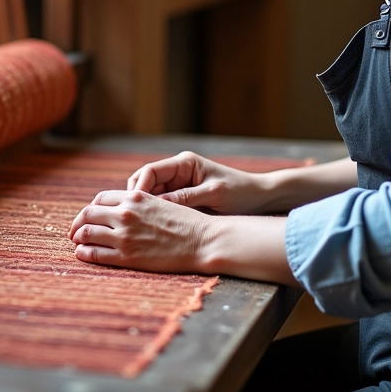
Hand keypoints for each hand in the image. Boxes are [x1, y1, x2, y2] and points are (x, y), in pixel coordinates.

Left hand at [68, 189, 211, 271]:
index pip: (100, 199)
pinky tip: (82, 253)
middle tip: (74, 231)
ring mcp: (125, 235)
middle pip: (88, 214)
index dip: (91, 208)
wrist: (203, 241)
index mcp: (135, 197)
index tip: (89, 217)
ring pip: (86, 233)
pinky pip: (95, 254)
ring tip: (77, 243)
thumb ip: (140, 203)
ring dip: (78, 237)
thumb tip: (124, 209)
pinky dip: (84, 253)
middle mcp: (126, 213)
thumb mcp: (161, 202)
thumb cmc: (187, 223)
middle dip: (78, 222)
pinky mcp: (127, 256)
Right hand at [127, 151, 267, 213]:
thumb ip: (184, 198)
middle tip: (131, 220)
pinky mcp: (183, 198)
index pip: (150, 171)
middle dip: (136, 200)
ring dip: (145, 209)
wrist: (259, 198)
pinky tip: (153, 228)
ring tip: (138, 226)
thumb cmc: (240, 192)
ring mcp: (179, 185)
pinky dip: (155, 215)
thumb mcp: (212, 194)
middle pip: (145, 183)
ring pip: (151, 196)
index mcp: (184, 163)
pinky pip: (162, 205)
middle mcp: (178, 171)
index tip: (134, 207)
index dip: (138, 189)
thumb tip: (156, 206)